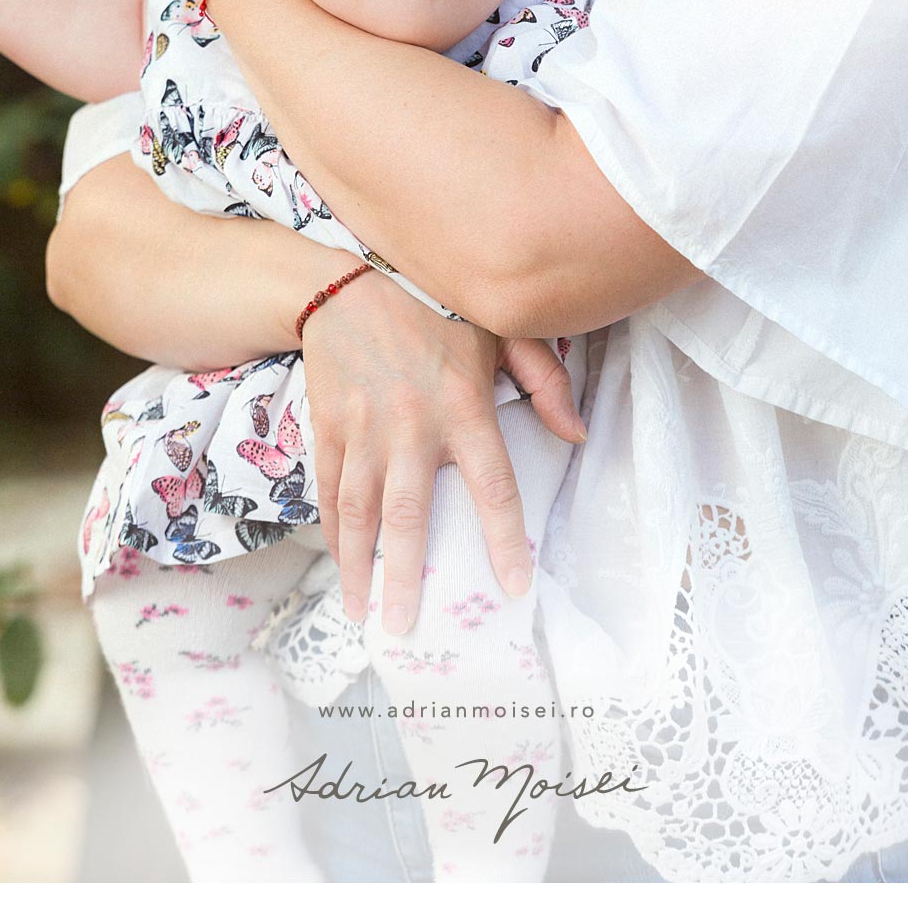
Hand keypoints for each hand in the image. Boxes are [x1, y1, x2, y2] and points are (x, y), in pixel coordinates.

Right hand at [299, 268, 584, 634]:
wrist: (348, 279)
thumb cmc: (434, 304)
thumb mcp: (499, 329)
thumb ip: (544, 380)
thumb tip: (576, 435)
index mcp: (463, 405)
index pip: (492, 485)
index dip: (506, 540)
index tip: (514, 587)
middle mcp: (412, 424)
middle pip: (411, 514)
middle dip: (407, 576)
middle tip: (408, 629)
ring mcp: (365, 427)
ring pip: (361, 510)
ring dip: (361, 566)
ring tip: (362, 613)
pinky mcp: (330, 424)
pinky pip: (331, 488)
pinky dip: (334, 530)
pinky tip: (341, 561)